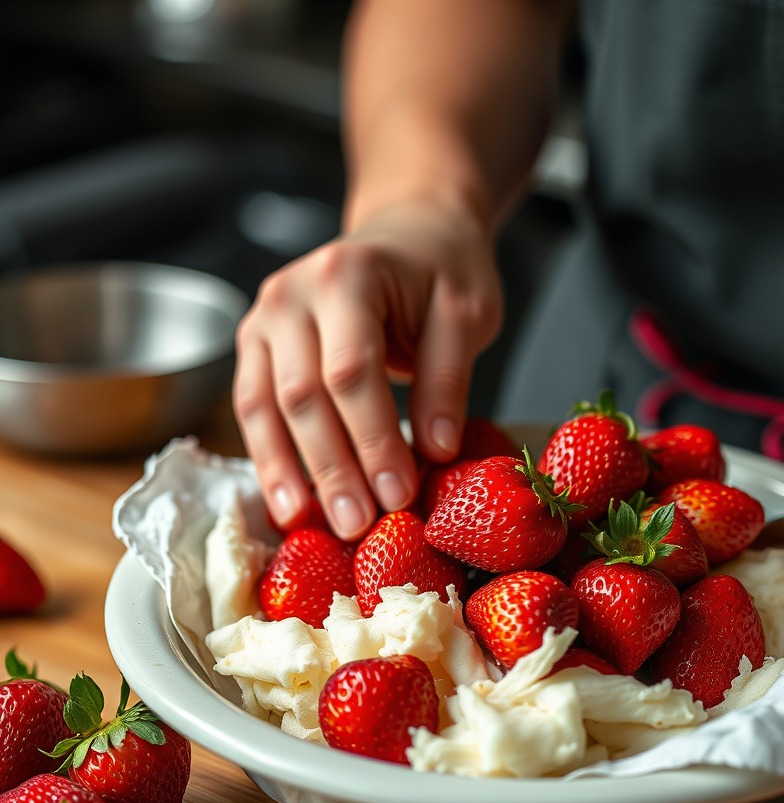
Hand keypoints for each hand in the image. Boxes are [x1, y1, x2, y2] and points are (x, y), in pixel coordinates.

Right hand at [233, 197, 501, 538]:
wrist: (407, 230)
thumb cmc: (441, 268)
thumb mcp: (467, 311)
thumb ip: (448, 377)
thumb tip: (435, 451)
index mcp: (346, 274)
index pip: (351, 371)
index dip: (373, 439)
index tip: (398, 495)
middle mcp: (290, 294)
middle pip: (302, 395)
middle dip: (331, 468)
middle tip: (357, 526)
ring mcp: (263, 319)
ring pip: (264, 407)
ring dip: (288, 473)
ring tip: (311, 527)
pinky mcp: (256, 347)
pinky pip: (253, 409)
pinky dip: (269, 458)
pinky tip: (288, 503)